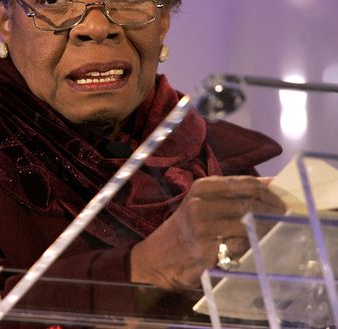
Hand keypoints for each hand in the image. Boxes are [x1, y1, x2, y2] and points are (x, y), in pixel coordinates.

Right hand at [129, 175, 285, 288]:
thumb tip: (271, 183)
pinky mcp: (206, 252)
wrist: (154, 258)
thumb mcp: (201, 202)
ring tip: (277, 236)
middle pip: (251, 204)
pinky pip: (241, 249)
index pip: (247, 184)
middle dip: (275, 213)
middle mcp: (201, 205)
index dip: (270, 194)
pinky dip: (254, 249)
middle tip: (287, 222)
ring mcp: (203, 229)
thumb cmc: (184, 229)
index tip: (283, 204)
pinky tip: (259, 250)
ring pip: (250, 226)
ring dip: (268, 232)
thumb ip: (232, 192)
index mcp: (202, 188)